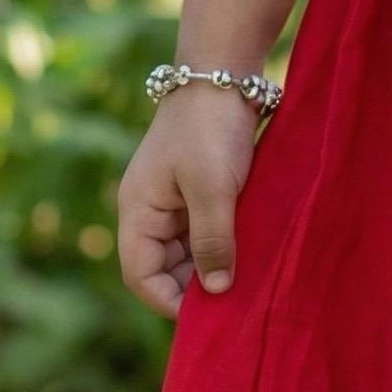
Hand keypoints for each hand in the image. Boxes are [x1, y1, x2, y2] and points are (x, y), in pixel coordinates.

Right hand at [116, 89, 259, 318]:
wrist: (225, 74)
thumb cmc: (210, 129)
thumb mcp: (212, 188)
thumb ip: (213, 240)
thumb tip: (216, 291)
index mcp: (138, 211)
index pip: (141, 275)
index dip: (170, 301)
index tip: (210, 316)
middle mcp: (152, 211)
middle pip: (166, 269)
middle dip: (196, 287)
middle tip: (237, 303)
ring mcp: (176, 202)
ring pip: (190, 252)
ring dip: (215, 266)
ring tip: (249, 281)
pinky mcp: (201, 191)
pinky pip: (207, 232)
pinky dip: (226, 245)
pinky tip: (252, 254)